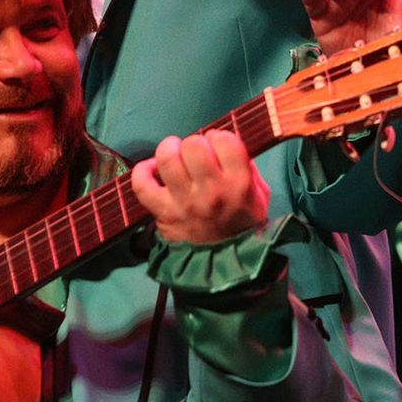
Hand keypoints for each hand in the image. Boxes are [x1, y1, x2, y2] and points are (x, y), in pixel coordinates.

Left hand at [131, 130, 267, 242]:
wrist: (226, 264)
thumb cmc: (243, 223)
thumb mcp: (259, 194)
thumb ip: (247, 166)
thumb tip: (224, 143)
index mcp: (239, 183)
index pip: (225, 140)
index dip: (219, 137)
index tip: (217, 145)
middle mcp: (211, 191)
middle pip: (193, 145)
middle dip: (194, 143)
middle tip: (196, 154)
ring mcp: (184, 202)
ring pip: (167, 158)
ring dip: (169, 149)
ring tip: (174, 154)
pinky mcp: (163, 212)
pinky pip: (142, 184)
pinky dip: (143, 171)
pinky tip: (153, 169)